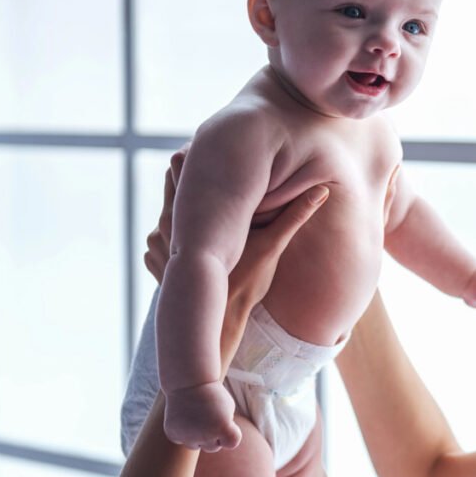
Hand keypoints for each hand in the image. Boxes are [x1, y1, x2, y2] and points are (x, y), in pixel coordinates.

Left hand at [143, 145, 329, 308]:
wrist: (220, 323)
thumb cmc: (246, 284)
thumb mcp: (273, 246)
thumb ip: (295, 216)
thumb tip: (323, 190)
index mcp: (190, 214)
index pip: (181, 165)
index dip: (199, 155)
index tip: (217, 153)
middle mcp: (165, 223)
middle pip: (171, 180)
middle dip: (192, 179)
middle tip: (216, 176)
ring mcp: (155, 242)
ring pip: (166, 208)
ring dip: (183, 206)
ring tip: (206, 206)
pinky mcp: (152, 258)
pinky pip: (159, 233)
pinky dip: (175, 231)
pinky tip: (197, 237)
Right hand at [163, 381, 240, 451]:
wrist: (187, 382)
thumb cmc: (213, 394)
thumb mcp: (228, 408)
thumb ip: (226, 429)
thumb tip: (216, 444)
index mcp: (222, 428)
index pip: (232, 442)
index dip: (230, 431)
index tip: (225, 418)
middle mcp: (204, 436)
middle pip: (214, 447)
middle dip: (214, 435)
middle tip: (209, 416)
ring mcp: (186, 437)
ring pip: (197, 446)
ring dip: (199, 436)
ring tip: (197, 416)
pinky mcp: (173, 435)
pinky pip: (183, 440)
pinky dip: (185, 432)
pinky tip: (185, 417)